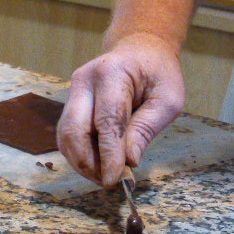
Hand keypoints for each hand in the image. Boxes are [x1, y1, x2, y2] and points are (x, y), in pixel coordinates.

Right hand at [56, 33, 184, 187]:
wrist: (138, 50)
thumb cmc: (157, 73)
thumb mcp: (168, 99)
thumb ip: (146, 128)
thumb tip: (128, 161)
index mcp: (111, 74)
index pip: (106, 121)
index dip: (108, 154)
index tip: (114, 180)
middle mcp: (84, 81)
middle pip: (74, 129)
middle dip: (87, 162)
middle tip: (107, 183)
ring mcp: (72, 90)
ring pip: (65, 135)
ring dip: (80, 162)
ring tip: (102, 177)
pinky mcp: (69, 101)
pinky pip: (66, 133)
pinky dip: (78, 154)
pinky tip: (95, 165)